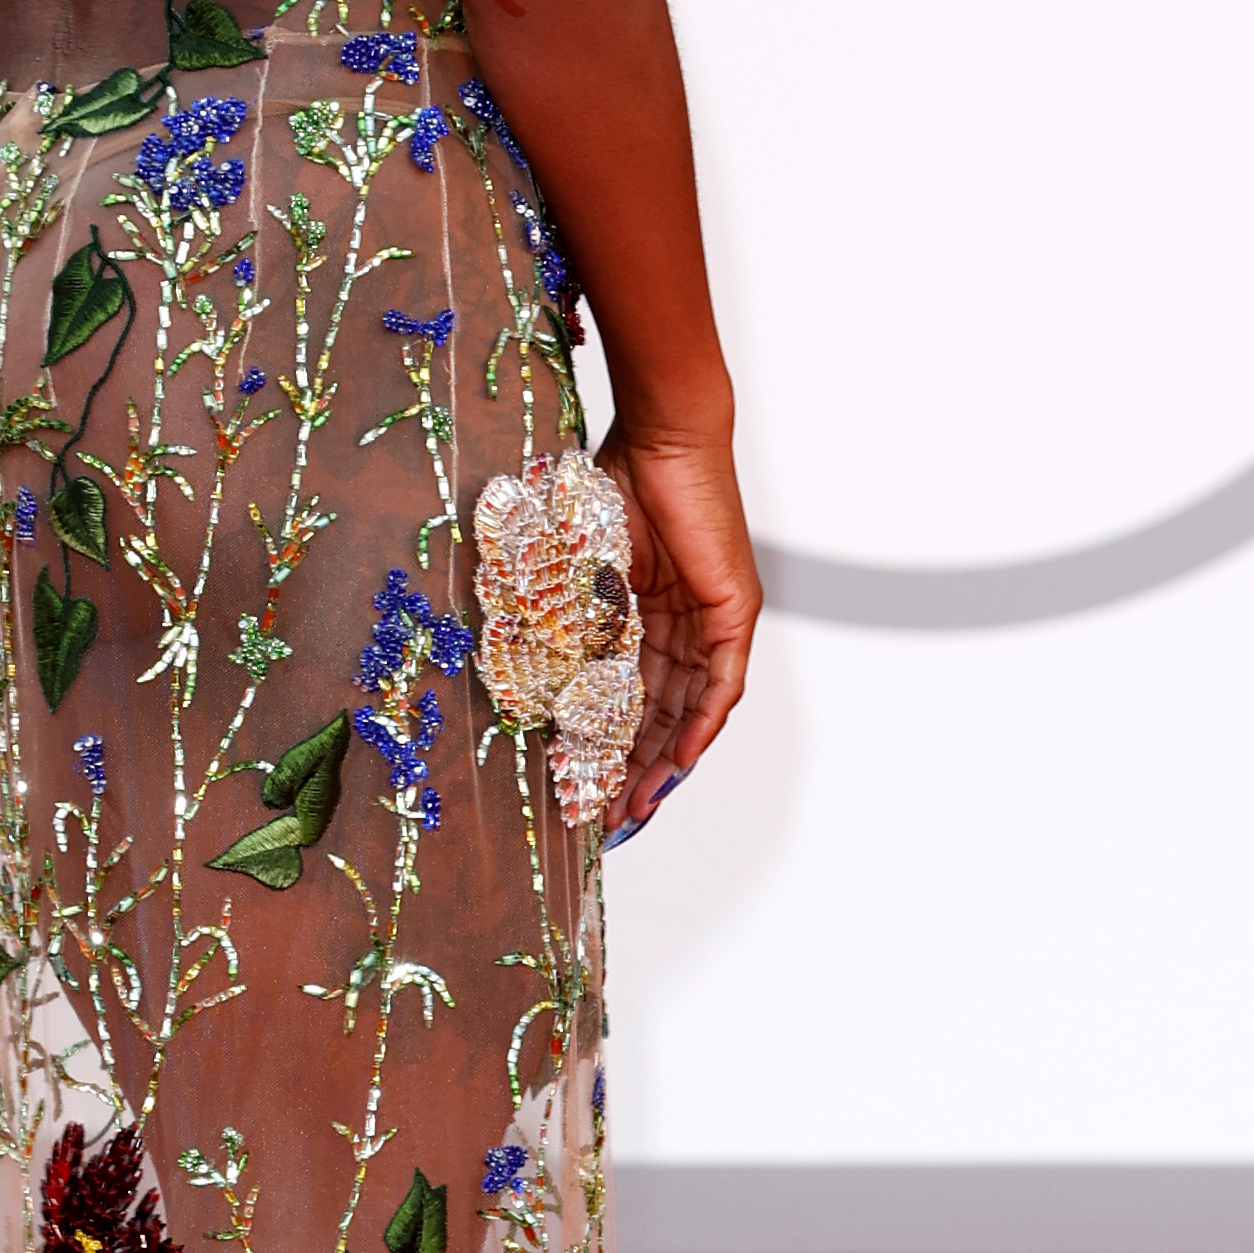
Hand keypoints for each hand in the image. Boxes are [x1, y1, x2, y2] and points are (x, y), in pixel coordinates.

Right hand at [599, 413, 759, 838]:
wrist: (658, 435)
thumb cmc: (610, 481)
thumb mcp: (574, 569)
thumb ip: (563, 618)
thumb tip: (519, 673)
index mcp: (644, 614)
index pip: (629, 694)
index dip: (607, 744)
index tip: (580, 788)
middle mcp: (684, 624)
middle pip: (661, 714)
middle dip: (633, 770)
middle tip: (605, 817)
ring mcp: (713, 620)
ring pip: (690, 710)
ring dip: (664, 762)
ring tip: (634, 807)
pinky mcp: (734, 611)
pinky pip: (720, 685)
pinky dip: (699, 727)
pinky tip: (676, 765)